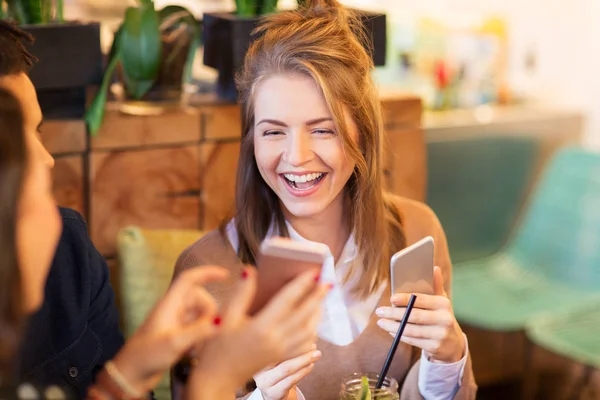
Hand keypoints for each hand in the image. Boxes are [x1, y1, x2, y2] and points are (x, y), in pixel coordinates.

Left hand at [111, 266, 227, 392]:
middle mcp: (174, 310)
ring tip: (198, 347)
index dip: (207, 273)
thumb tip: (221, 322)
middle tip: (209, 331)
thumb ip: (199, 331)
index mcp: (169, 304)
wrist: (130, 376)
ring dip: (205, 328)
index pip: (189, 279)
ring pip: (201, 315)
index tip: (226, 275)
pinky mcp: (178, 335)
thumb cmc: (145, 357)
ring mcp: (176, 322)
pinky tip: (194, 352)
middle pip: (200, 299)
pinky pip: (197, 329)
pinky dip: (201, 337)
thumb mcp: (174, 343)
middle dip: (209, 313)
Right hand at [187, 267, 328, 397]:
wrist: (218, 378)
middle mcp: (276, 339)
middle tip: (327, 282)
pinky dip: (312, 332)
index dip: (302, 284)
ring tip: (321, 299)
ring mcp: (281, 351)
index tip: (313, 271)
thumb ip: (241, 294)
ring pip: (308, 331)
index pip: (288, 300)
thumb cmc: (218, 347)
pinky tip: (313, 325)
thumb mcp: (226, 317)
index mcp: (261, 327)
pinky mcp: (281, 358)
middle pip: (304, 315)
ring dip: (317, 314)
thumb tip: (250, 270)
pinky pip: (304, 345)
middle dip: (317, 297)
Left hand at [376, 266, 464, 362]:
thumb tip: (434, 267)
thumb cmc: (441, 317)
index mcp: (444, 304)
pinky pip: (412, 340)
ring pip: (411, 329)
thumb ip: (436, 286)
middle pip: (413, 316)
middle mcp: (444, 319)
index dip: (404, 299)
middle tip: (379, 311)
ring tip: (381, 322)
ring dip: (393, 326)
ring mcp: (440, 335)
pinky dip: (400, 335)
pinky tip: (391, 330)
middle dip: (393, 313)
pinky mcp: (435, 347)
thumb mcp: (441, 302)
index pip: (421, 300)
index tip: (391, 299)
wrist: (453, 344)